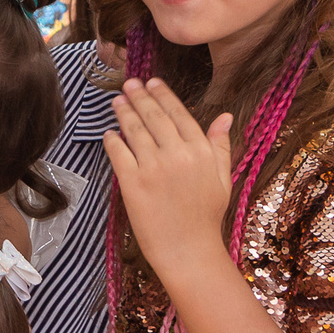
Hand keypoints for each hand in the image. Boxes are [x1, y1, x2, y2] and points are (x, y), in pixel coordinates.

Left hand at [104, 77, 235, 274]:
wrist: (188, 251)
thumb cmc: (206, 216)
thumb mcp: (222, 178)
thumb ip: (220, 145)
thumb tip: (224, 116)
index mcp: (200, 151)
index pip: (178, 113)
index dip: (162, 94)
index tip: (151, 82)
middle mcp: (177, 154)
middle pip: (153, 116)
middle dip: (139, 96)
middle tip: (128, 84)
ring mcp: (153, 167)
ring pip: (134, 130)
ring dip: (123, 112)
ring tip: (117, 101)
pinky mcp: (132, 182)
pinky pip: (118, 153)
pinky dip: (112, 140)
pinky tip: (109, 133)